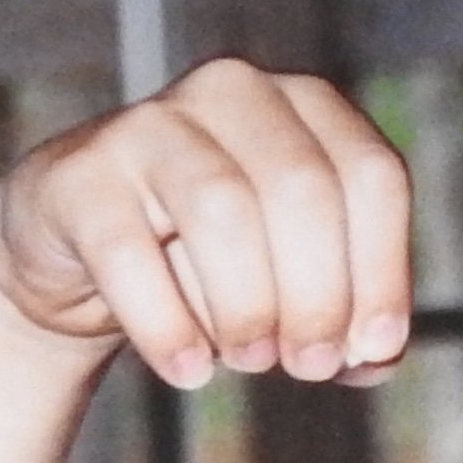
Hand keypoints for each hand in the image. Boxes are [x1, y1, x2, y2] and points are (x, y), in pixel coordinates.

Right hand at [0, 57, 411, 388]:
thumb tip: (372, 354)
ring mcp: (150, 123)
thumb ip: (352, 320)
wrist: (93, 264)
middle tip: (307, 367)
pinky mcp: (80, 174)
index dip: (382, 273)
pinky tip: (188, 370)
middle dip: (317, 298)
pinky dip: (167, 325)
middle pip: (303, 190)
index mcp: (306, 106)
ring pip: (223, 210)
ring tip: (248, 362)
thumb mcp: (299, 286)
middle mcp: (232, 92)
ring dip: (248, 308)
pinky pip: (130, 253)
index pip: (373, 177)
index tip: (372, 350)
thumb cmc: (221, 271)